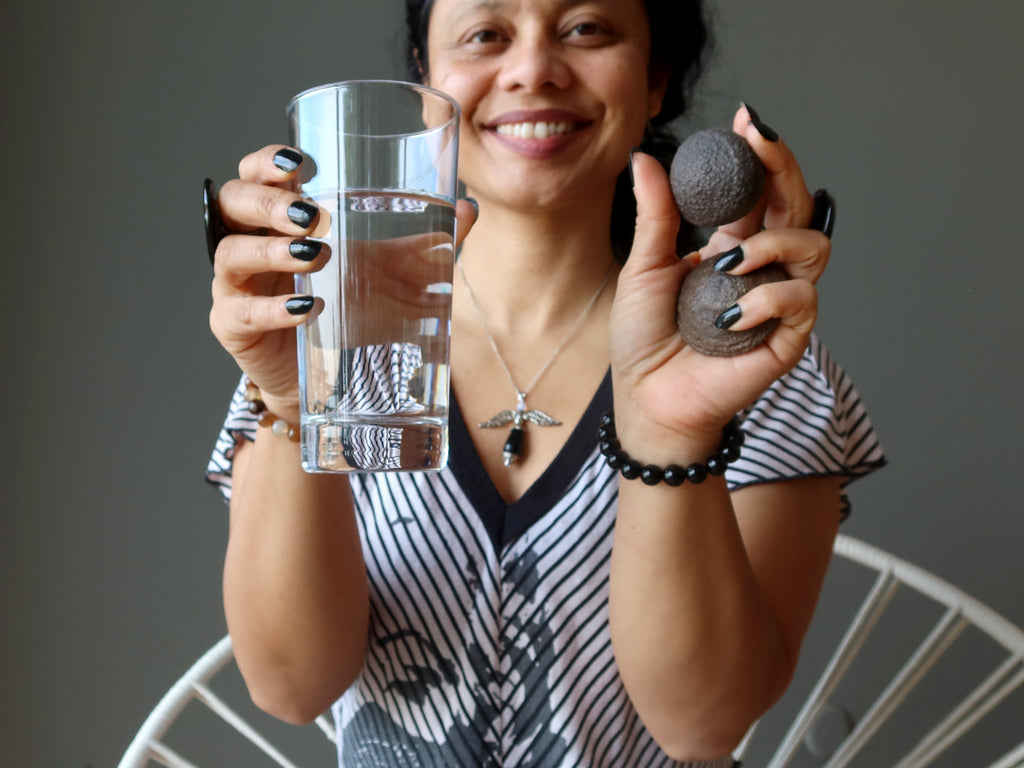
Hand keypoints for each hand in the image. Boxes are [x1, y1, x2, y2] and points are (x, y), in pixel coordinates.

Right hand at [209, 145, 477, 405]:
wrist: (330, 376)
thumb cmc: (349, 309)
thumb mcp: (389, 272)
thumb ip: (426, 243)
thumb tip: (468, 209)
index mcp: (280, 219)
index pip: (257, 174)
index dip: (266, 162)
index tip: (296, 162)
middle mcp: (252, 244)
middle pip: (235, 203)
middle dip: (269, 202)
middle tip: (311, 215)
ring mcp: (238, 286)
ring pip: (231, 253)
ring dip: (270, 249)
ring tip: (314, 255)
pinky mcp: (235, 328)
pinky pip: (241, 313)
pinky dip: (274, 309)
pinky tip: (306, 308)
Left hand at [610, 106, 830, 447]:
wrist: (646, 396)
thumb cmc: (644, 337)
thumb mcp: (644, 267)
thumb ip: (656, 215)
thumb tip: (646, 156)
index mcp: (732, 246)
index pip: (759, 191)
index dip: (761, 153)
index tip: (746, 119)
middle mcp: (763, 267)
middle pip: (796, 204)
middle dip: (783, 167)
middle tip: (760, 140)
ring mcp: (779, 301)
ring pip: (812, 245)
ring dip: (772, 242)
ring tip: (729, 264)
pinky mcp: (789, 337)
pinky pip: (800, 299)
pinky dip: (766, 299)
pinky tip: (732, 315)